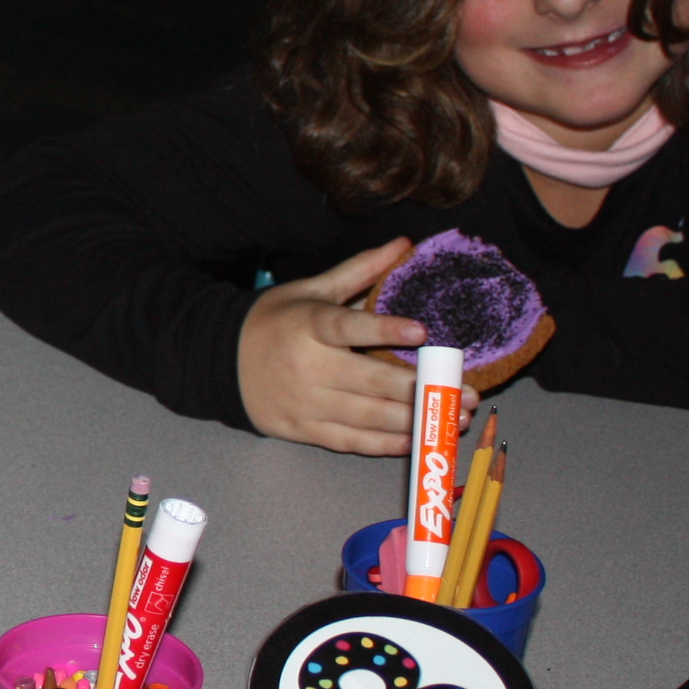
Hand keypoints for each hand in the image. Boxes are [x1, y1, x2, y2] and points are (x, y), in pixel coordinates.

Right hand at [236, 239, 476, 453]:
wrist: (220, 361)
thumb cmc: (273, 322)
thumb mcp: (310, 290)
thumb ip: (359, 271)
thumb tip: (403, 244)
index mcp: (308, 325)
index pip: (348, 327)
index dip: (384, 330)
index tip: (422, 331)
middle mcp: (308, 367)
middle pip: (371, 382)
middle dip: (425, 389)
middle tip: (468, 392)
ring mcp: (306, 403)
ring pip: (369, 418)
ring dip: (418, 420)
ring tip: (456, 418)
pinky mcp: (304, 430)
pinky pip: (352, 442)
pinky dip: (387, 444)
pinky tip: (419, 438)